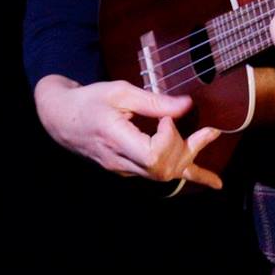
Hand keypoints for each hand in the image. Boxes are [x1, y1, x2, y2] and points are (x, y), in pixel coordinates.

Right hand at [33, 74, 222, 187]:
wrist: (61, 117)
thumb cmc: (89, 100)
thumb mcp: (119, 92)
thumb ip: (154, 101)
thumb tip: (187, 105)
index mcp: (115, 139)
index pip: (153, 156)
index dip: (168, 139)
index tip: (165, 118)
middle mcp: (119, 161)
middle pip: (164, 169)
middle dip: (185, 148)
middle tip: (195, 125)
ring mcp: (123, 169)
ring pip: (164, 174)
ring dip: (190, 156)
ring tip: (209, 135)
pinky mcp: (128, 168)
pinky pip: (160, 174)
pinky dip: (188, 174)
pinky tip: (213, 182)